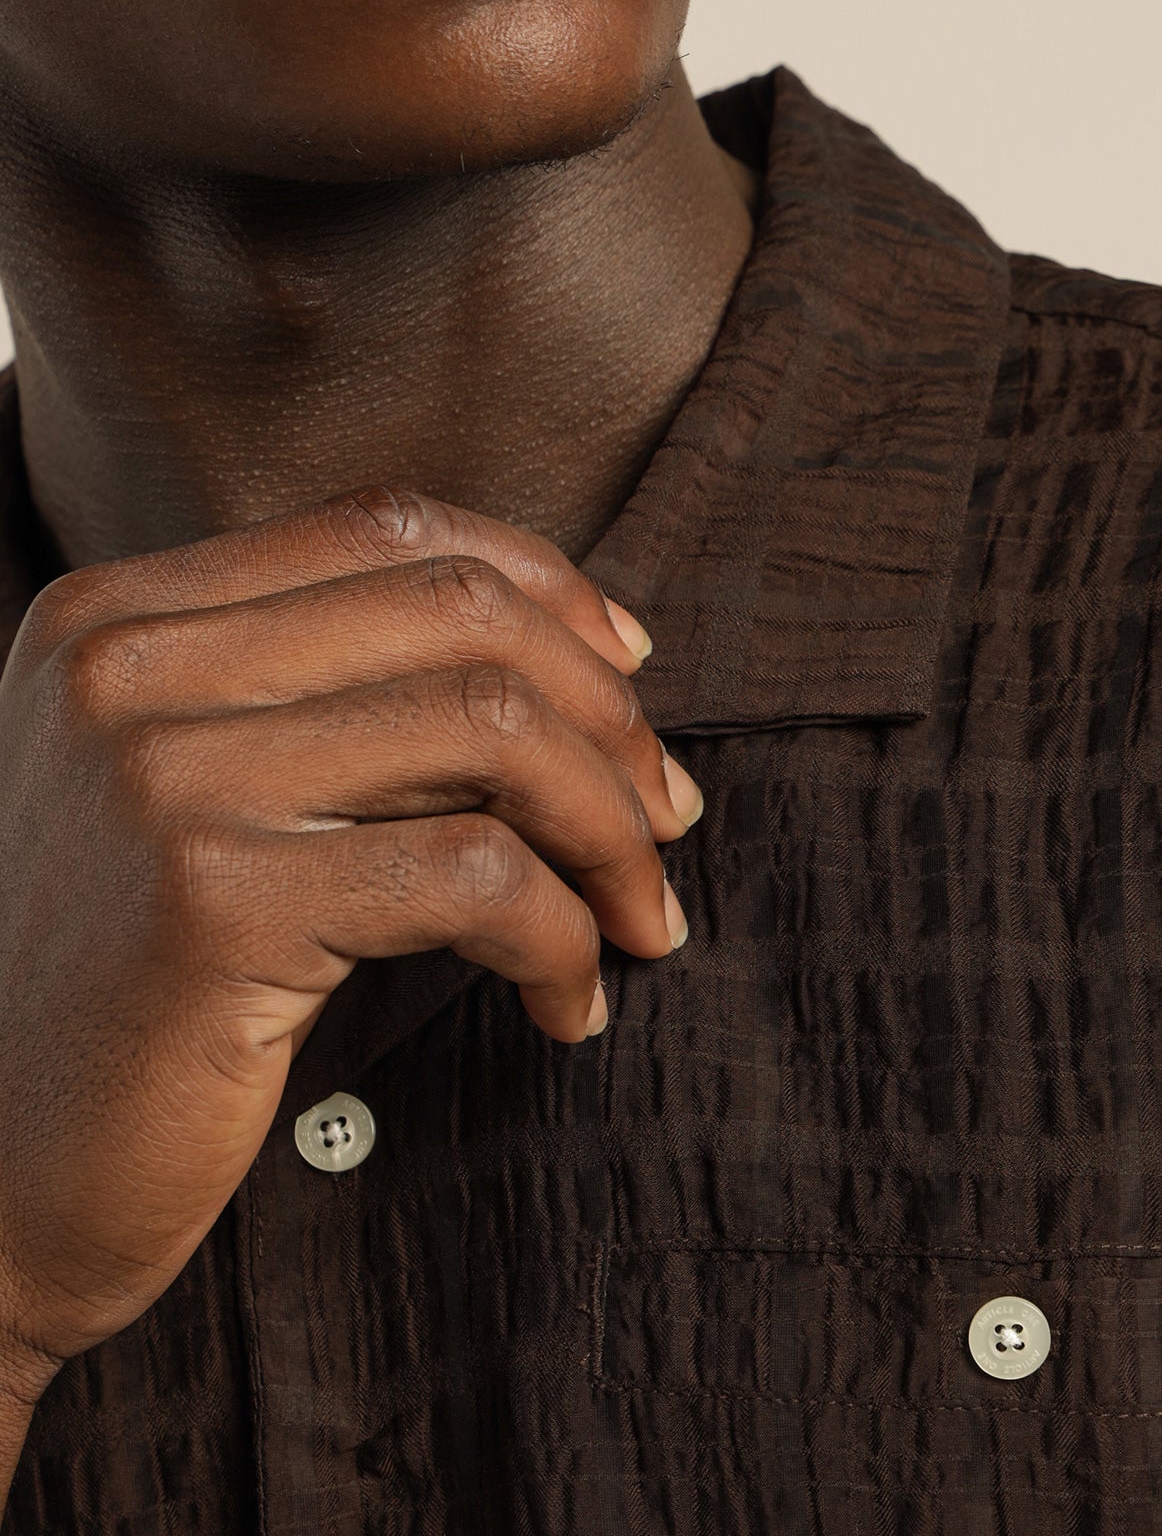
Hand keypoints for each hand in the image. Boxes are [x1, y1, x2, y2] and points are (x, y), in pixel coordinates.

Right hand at [0, 485, 697, 1400]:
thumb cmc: (126, 1002)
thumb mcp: (204, 807)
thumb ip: (336, 708)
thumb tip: (587, 659)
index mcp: (120, 617)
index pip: (390, 528)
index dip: (548, 592)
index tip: (634, 682)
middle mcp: (126, 667)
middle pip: (462, 616)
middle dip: (608, 721)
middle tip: (667, 820)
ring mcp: (159, 775)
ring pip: (492, 731)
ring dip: (611, 833)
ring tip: (642, 920)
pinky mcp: (211, 902)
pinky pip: (477, 880)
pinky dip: (563, 940)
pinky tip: (568, 1007)